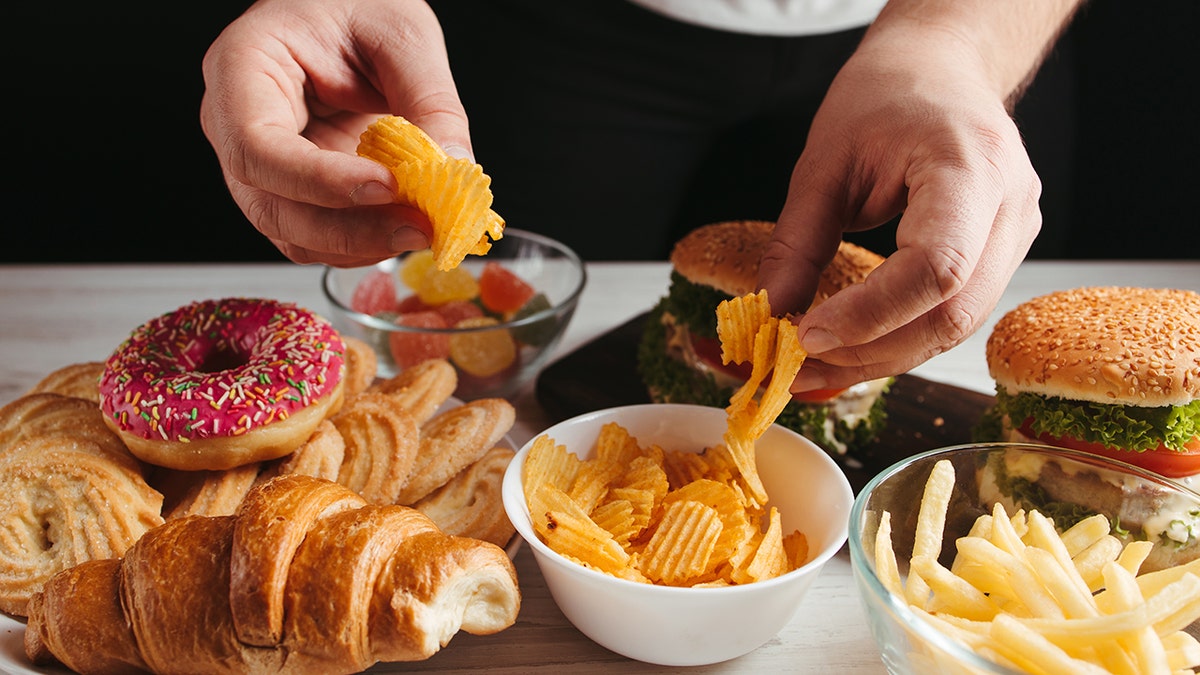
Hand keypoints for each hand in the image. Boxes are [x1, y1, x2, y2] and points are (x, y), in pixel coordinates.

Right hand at [200, 0, 468, 266]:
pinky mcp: (297, 191)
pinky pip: (318, 236)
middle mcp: (237, 124)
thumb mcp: (403, 34)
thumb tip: (454, 168)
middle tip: (419, 227)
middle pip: (270, 204)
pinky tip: (406, 228)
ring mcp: (264, 165)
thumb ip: (430, 101)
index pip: (256, 145)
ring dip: (361, 244)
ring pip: (293, 232)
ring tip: (422, 229)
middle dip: (349, 228)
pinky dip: (364, 243)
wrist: (351, 9)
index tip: (384, 186)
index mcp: (243, 67)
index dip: (318, 179)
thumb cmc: (357, 2)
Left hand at [757, 25, 1041, 390]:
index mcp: (970, 166)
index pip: (935, 267)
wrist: (940, 69)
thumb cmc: (887, 97)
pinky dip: (901, 338)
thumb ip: (798, 241)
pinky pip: (954, 314)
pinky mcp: (1002, 254)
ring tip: (816, 367)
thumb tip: (771, 311)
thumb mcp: (824, 161)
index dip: (870, 315)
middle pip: (953, 313)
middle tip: (800, 367)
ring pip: (957, 326)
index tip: (806, 334)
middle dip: (872, 351)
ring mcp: (1017, 232)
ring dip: (883, 356)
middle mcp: (1010, 205)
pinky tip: (852, 349)